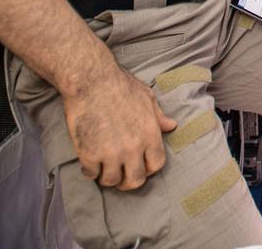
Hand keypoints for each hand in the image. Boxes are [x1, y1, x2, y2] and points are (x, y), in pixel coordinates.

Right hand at [62, 67, 177, 190]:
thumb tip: (171, 125)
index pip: (157, 165)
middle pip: (136, 180)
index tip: (140, 165)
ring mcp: (111, 153)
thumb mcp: (146, 97)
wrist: (91, 80)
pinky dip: (90, 170)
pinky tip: (90, 161)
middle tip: (121, 175)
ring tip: (104, 168)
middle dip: (129, 181)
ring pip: (112, 181)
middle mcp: (133, 147)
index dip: (149, 168)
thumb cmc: (120, 85)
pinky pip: (91, 174)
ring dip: (107, 176)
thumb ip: (158, 116)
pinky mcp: (89, 154)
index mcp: (150, 134)